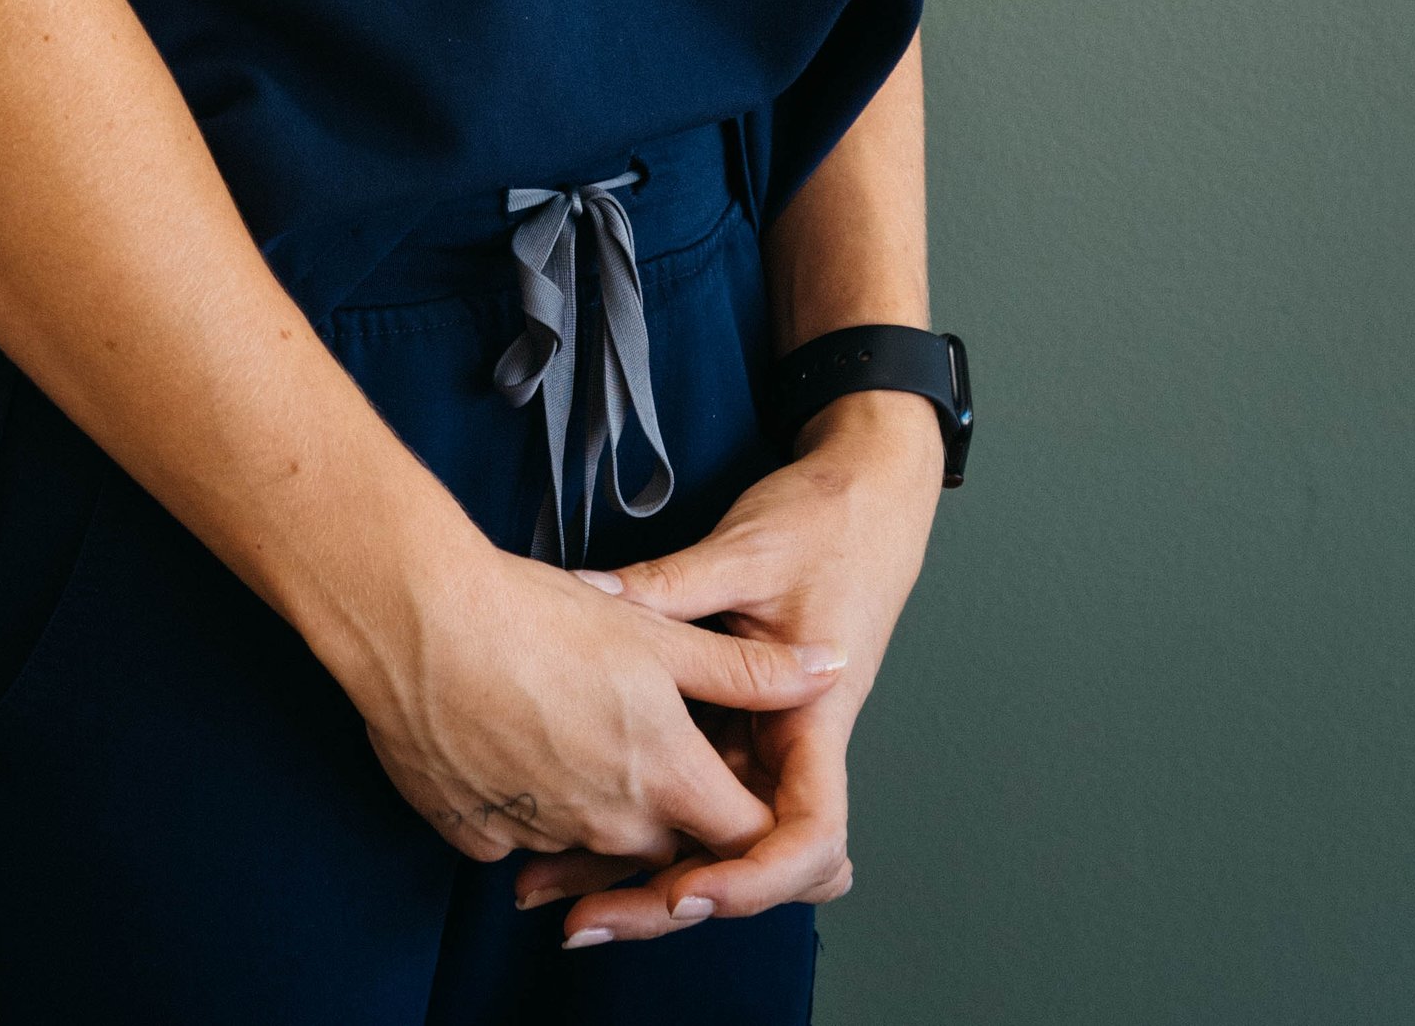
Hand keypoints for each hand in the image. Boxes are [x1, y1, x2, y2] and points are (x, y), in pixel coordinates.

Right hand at [328, 527, 851, 871]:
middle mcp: (608, 823)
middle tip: (643, 734)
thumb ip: (749, 668)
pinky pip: (517, 832)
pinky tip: (512, 737)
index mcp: (664, 777)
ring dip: (593, 798)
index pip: (742, 833)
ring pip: (589, 835)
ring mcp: (537, 832)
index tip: (743, 783)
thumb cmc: (538, 617)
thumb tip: (829, 667)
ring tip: (568, 718)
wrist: (415, 621)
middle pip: (666, 841)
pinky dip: (525, 798)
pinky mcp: (473, 831)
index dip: (754, 816)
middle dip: (670, 804)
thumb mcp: (659, 632)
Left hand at [511, 394, 942, 946]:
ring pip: (705, 832)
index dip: (753, 879)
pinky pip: (687, 788)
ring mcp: (759, 741)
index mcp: (816, 718)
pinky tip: (570, 831)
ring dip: (637, 869)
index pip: (807, 835)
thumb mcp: (747, 551)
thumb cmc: (827, 523)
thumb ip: (672, 586)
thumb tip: (593, 600)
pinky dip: (640, 817)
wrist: (866, 495)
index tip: (686, 889)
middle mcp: (789, 747)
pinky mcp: (732, 724)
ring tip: (547, 888)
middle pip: (742, 858)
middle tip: (582, 918)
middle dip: (666, 898)